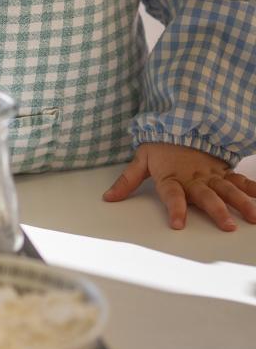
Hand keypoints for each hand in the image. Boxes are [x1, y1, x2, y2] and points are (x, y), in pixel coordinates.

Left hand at [103, 143, 255, 230]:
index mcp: (172, 177)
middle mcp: (194, 178)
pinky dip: (252, 188)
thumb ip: (127, 181)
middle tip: (227, 226)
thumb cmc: (160, 145)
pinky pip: (239, 180)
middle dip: (217, 211)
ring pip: (228, 189)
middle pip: (206, 196)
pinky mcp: (222, 171)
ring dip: (241, 203)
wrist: (181, 122)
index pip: (172, 195)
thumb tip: (108, 198)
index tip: (178, 224)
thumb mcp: (140, 160)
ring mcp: (211, 175)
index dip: (175, 209)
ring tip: (253, 217)